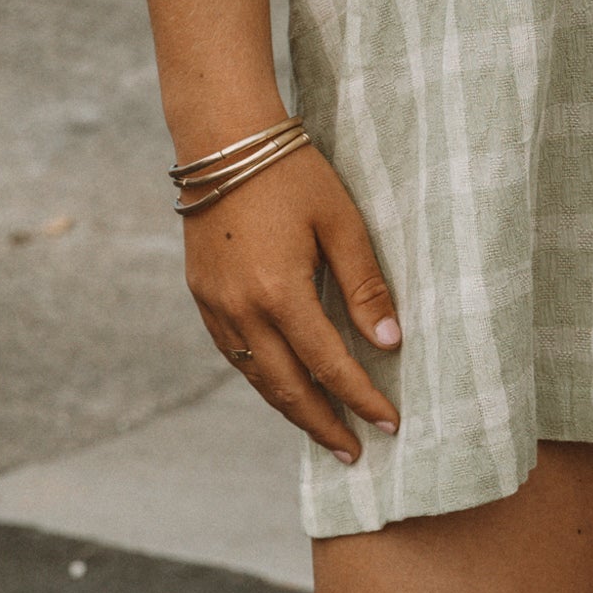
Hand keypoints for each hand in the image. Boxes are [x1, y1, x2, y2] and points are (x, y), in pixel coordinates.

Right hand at [183, 140, 402, 464]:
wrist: (224, 140)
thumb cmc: (292, 173)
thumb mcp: (341, 221)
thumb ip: (365, 285)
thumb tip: (390, 344)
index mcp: (279, 293)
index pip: (329, 364)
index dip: (361, 397)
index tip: (390, 423)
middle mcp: (241, 310)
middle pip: (287, 389)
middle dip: (324, 424)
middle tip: (355, 452)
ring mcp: (215, 306)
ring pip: (257, 378)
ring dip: (292, 410)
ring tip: (324, 429)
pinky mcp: (202, 296)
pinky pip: (235, 354)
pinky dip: (263, 379)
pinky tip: (284, 386)